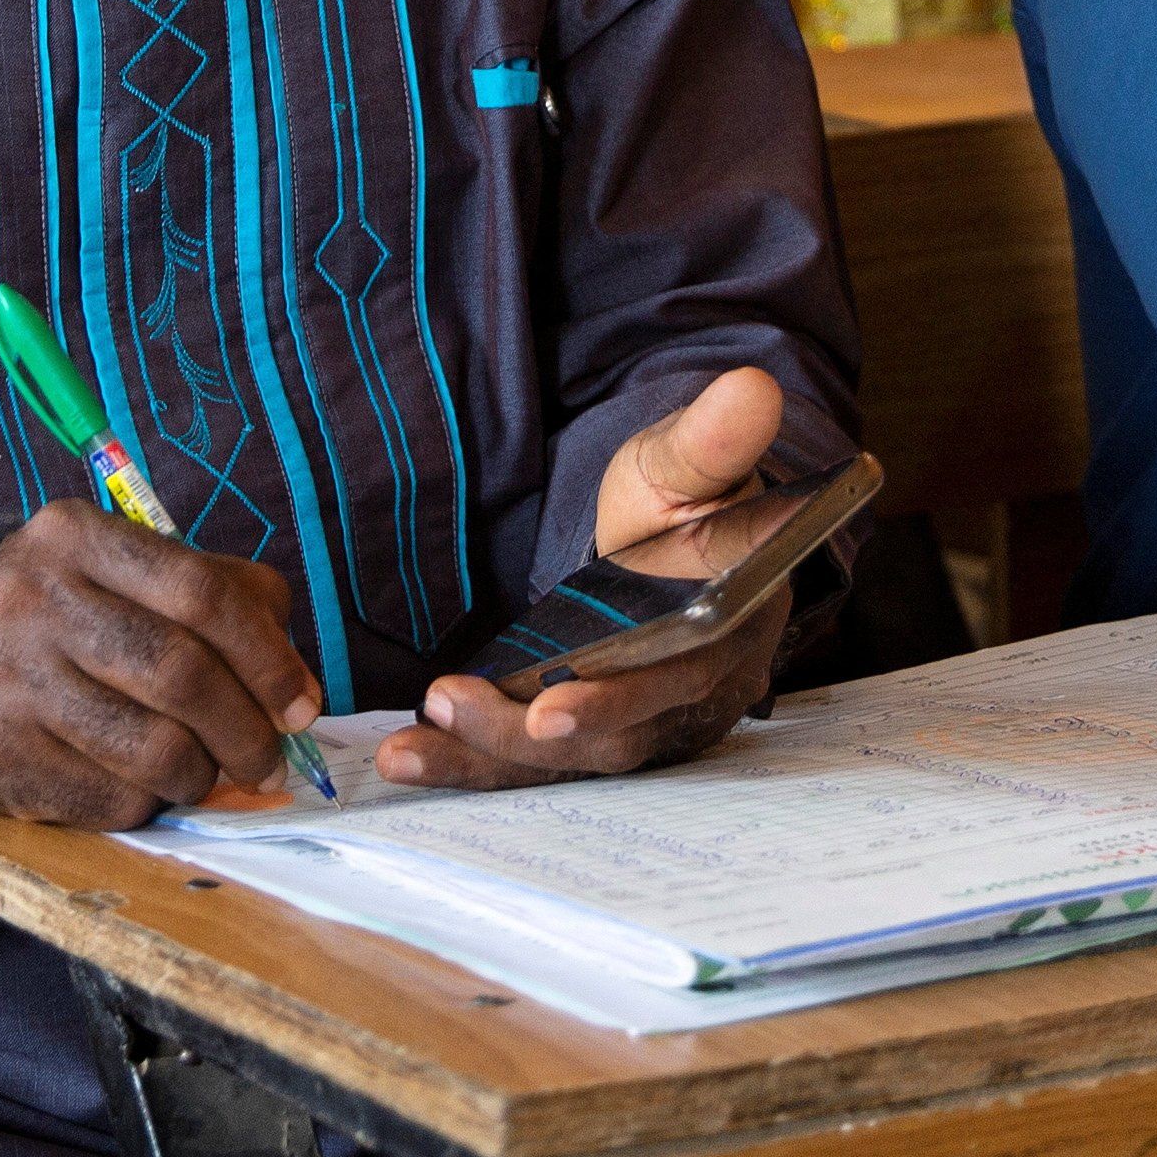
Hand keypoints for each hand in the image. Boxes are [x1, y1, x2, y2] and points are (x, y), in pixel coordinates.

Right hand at [0, 499, 328, 826]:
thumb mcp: (117, 576)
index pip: (199, 592)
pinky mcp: (2, 758)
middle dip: (247, 729)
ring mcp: (11, 684)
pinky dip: (150, 801)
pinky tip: (146, 785)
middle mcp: (33, 601)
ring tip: (210, 773)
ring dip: (203, 774)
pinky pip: (114, 797)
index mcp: (72, 536)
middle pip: (181, 673)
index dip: (267, 655)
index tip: (300, 703)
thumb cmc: (56, 628)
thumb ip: (218, 600)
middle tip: (271, 759)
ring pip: (154, 748)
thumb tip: (299, 685)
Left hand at [382, 365, 816, 792]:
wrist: (676, 540)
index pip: (676, 678)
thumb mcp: (690, 463)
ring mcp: (643, 726)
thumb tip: (752, 390)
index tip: (548, 709)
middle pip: (614, 736)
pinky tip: (406, 759)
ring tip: (404, 748)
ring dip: (482, 756)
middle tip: (450, 704)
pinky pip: (534, 766)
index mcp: (730, 630)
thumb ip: (713, 440)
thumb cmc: (686, 504)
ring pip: (567, 761)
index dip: (615, 699)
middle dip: (522, 735)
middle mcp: (694, 696)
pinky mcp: (594, 738)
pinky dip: (469, 765)